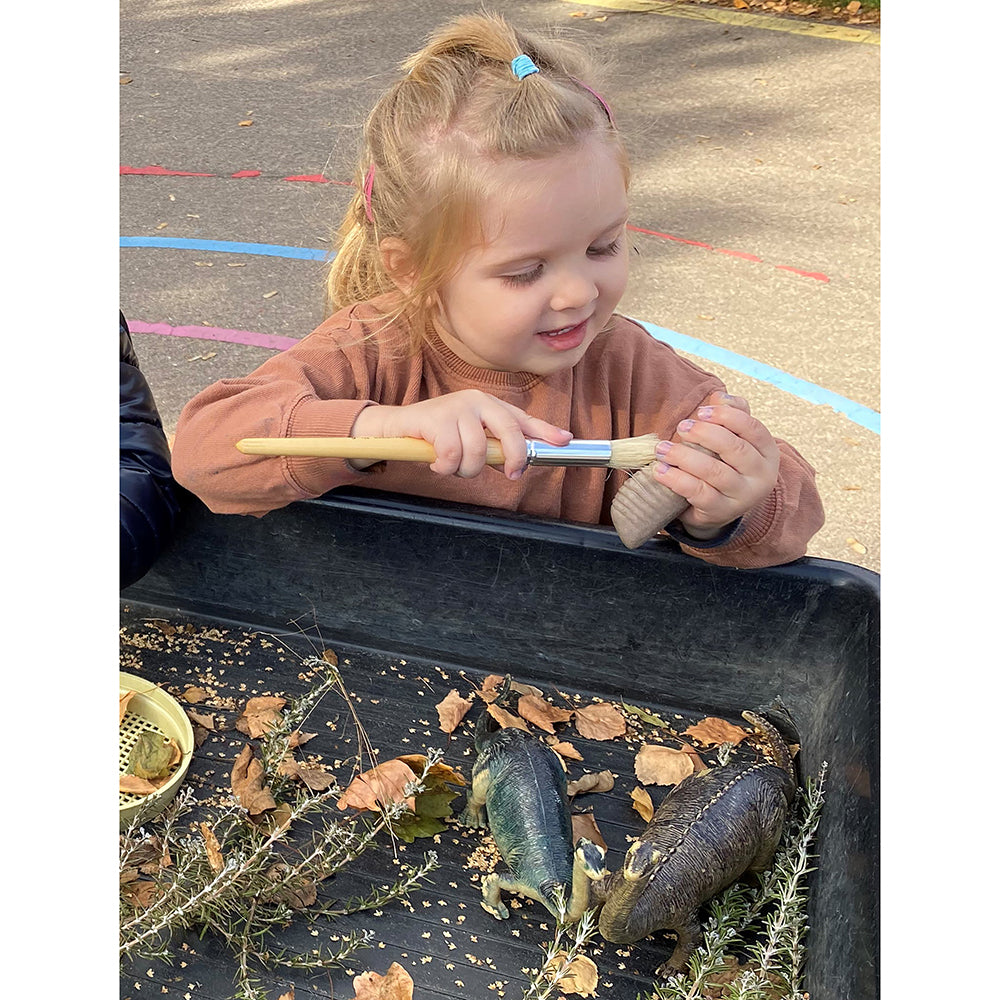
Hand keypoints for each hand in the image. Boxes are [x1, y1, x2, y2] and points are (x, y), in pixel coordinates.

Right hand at [349, 390, 572, 479]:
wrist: (396, 426)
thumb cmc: (436, 435)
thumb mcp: (469, 436)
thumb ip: (494, 445)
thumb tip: (522, 462)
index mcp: (487, 405)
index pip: (521, 418)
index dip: (544, 431)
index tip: (564, 442)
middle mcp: (476, 401)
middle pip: (509, 432)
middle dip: (514, 458)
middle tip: (511, 476)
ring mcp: (456, 408)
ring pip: (478, 451)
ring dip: (466, 469)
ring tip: (452, 466)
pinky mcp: (436, 419)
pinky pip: (451, 454)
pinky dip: (445, 466)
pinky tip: (437, 463)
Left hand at [651, 391, 779, 538]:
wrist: (721, 506)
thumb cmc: (726, 463)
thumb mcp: (733, 438)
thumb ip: (731, 414)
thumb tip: (718, 396)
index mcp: (767, 452)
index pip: (753, 428)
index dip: (728, 417)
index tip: (701, 411)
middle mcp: (760, 475)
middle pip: (735, 449)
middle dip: (705, 434)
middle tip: (682, 427)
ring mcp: (743, 497)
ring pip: (715, 472)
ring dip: (685, 457)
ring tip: (662, 448)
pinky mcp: (721, 512)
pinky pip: (699, 494)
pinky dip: (677, 480)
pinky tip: (660, 470)